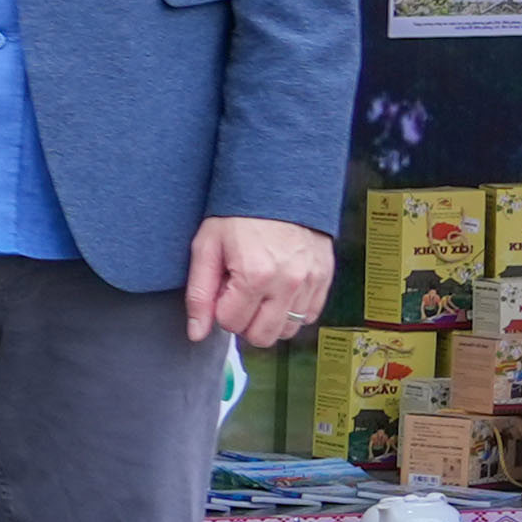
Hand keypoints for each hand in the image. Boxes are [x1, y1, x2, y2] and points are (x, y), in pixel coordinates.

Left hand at [186, 215, 335, 350]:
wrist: (278, 184)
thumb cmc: (238, 213)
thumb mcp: (207, 246)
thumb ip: (199, 294)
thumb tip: (196, 333)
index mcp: (254, 276)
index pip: (231, 324)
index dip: (220, 308)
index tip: (222, 286)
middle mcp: (287, 284)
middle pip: (262, 336)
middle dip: (245, 322)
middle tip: (239, 295)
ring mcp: (310, 282)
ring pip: (288, 330)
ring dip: (270, 319)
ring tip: (260, 291)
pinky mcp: (324, 278)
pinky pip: (309, 316)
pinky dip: (292, 311)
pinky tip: (279, 289)